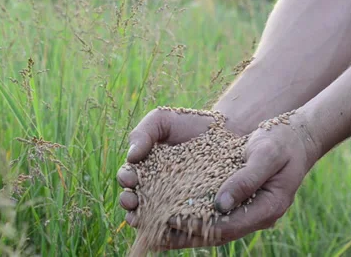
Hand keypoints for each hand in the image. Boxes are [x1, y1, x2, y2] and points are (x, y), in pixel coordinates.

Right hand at [117, 108, 243, 226]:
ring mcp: (173, 203)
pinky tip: (168, 227)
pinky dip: (170, 231)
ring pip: (152, 218)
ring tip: (143, 218)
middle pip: (135, 201)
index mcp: (142, 168)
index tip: (130, 176)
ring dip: (144, 220)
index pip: (127, 177)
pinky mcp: (193, 213)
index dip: (125, 178)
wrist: (224, 130)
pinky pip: (178, 226)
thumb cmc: (188, 124)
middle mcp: (153, 189)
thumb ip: (142, 133)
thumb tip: (131, 157)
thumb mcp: (161, 120)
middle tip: (132, 200)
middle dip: (129, 202)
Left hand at [158, 113, 318, 249]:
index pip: (227, 226)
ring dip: (183, 231)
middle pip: (214, 233)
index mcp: (266, 208)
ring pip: (211, 227)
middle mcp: (254, 215)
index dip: (197, 226)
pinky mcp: (237, 202)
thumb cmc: (281, 143)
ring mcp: (246, 211)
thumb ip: (246, 179)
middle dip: (183, 236)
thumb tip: (220, 204)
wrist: (293, 137)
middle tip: (152, 234)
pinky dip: (190, 216)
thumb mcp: (266, 155)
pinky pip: (211, 214)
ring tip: (153, 230)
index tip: (168, 221)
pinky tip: (168, 213)